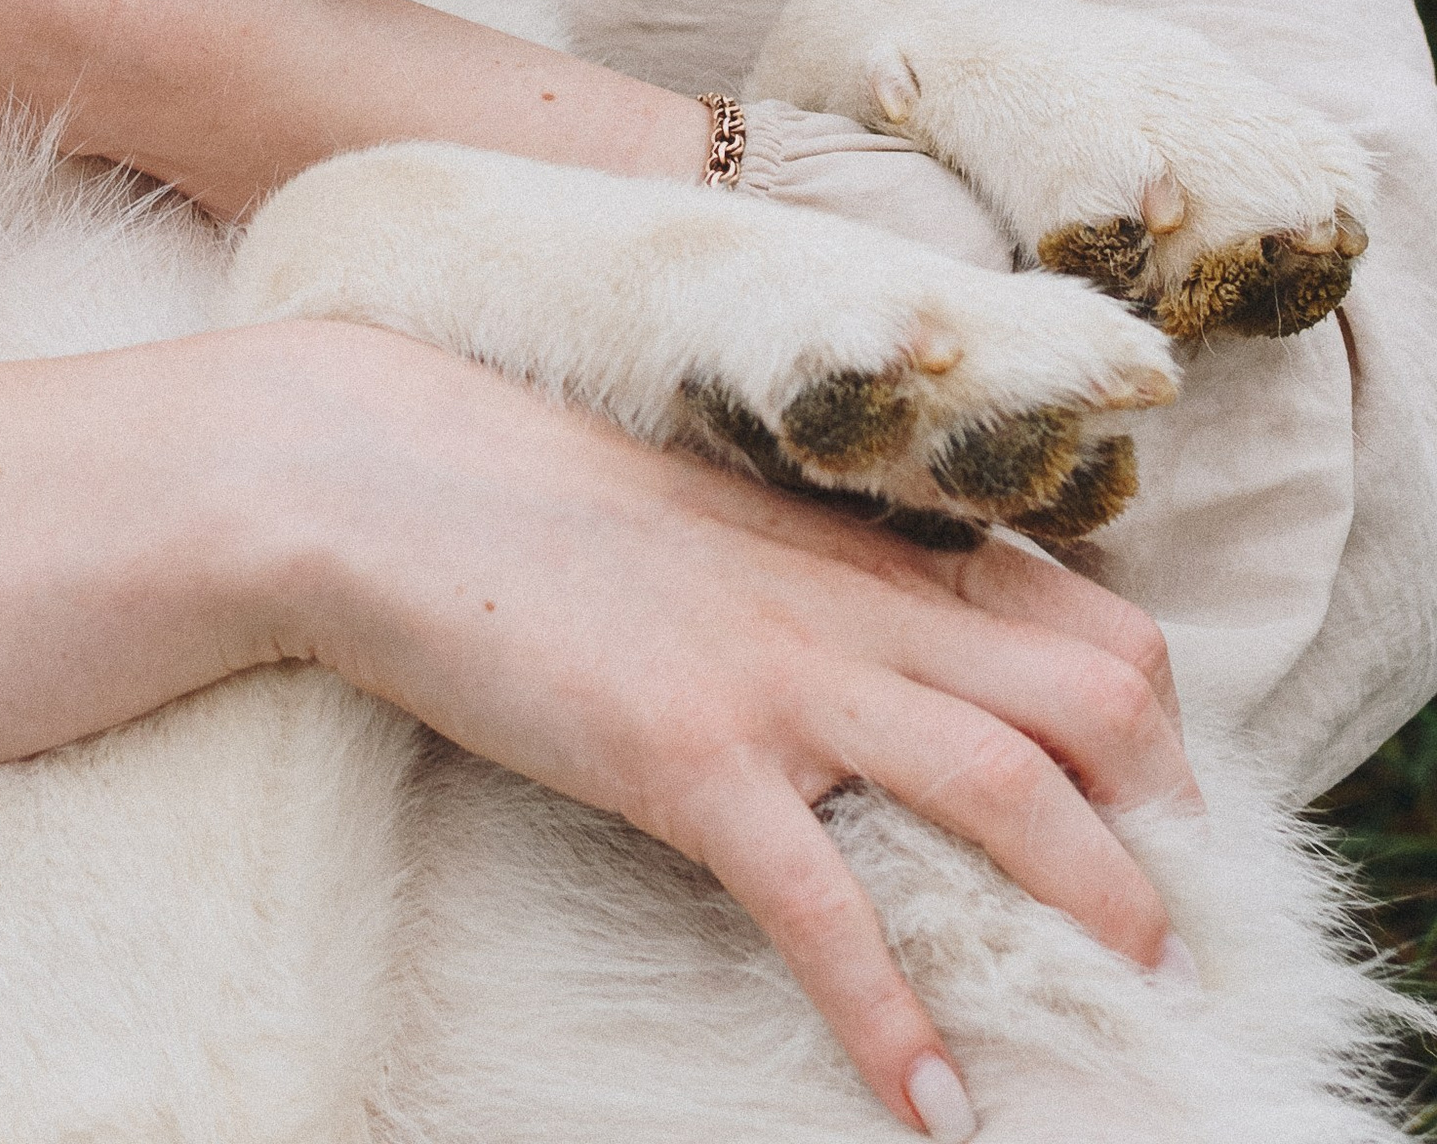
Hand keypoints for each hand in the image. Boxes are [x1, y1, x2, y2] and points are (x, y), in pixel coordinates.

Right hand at [0, 323, 1196, 1141]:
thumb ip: (800, 562)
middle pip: (1093, 692)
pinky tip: (935, 1111)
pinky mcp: (684, 758)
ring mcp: (771, 677)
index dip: (1151, 710)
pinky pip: (828, 910)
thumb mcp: (699, 508)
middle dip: (1168, 812)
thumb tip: (870, 629)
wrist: (371, 471)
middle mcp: (844, 601)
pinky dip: (896, 1024)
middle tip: (1177, 916)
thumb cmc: (520, 488)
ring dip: (1100, 905)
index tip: (1167, 792)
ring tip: (1144, 1003)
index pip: (1078, 607)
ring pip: (1009, 788)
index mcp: (849, 541)